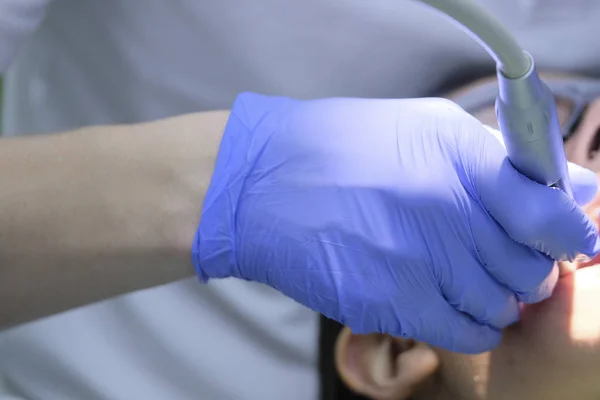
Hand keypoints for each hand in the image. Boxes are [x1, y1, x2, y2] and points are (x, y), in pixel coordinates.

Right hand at [194, 94, 598, 352]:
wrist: (263, 184)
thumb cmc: (341, 149)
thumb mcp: (423, 128)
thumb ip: (496, 156)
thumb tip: (571, 187)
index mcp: (456, 156)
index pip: (550, 211)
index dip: (566, 232)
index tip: (561, 239)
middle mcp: (443, 209)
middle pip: (530, 268)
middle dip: (525, 268)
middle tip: (498, 258)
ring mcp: (418, 260)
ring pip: (501, 306)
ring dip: (494, 298)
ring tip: (463, 279)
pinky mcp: (391, 302)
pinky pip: (465, 333)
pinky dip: (471, 326)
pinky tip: (449, 305)